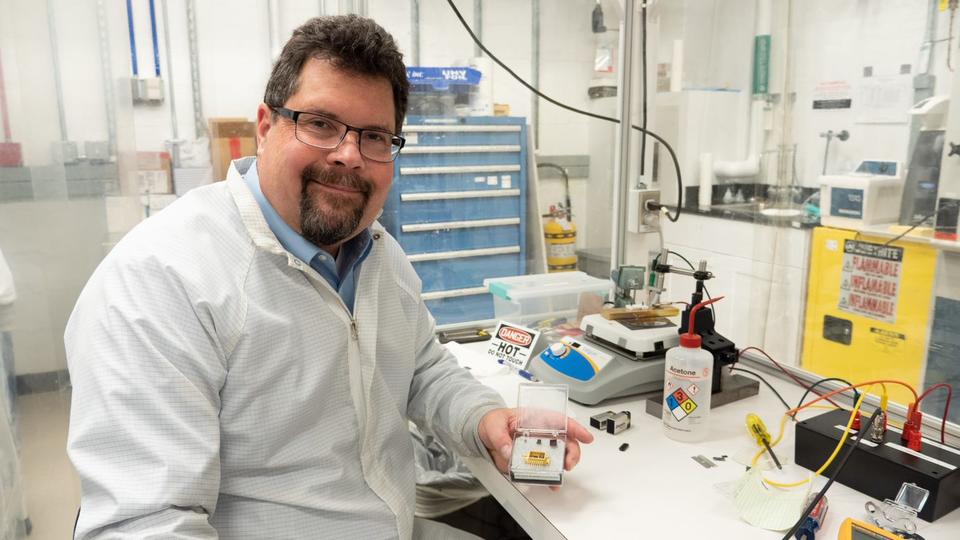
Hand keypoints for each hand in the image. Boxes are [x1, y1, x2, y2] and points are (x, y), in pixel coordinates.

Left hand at [477, 407, 593, 487]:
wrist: (482, 434)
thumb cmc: (492, 422)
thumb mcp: (493, 424)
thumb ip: (499, 437)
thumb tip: (508, 450)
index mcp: (535, 419)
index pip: (560, 421)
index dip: (575, 428)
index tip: (586, 437)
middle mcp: (541, 433)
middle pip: (566, 441)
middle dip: (572, 452)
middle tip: (569, 463)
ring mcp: (538, 448)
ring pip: (559, 456)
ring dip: (563, 466)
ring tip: (560, 475)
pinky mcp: (532, 461)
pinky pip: (545, 470)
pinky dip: (550, 478)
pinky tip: (552, 484)